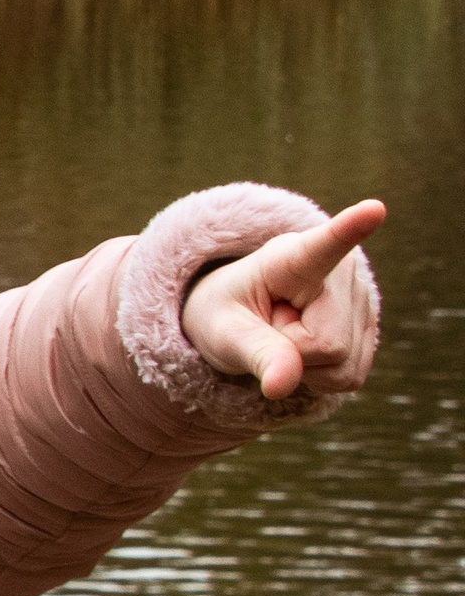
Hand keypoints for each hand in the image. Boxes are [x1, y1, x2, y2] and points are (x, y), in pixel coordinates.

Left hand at [181, 199, 384, 398]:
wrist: (239, 317)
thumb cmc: (224, 315)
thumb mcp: (223, 333)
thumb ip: (254, 354)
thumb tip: (282, 386)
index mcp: (292, 257)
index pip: (325, 246)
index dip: (350, 230)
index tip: (373, 209)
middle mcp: (341, 271)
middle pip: (328, 345)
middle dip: (289, 353)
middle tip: (268, 328)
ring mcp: (362, 299)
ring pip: (343, 367)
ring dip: (305, 367)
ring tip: (284, 334)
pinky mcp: (370, 328)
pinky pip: (350, 377)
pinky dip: (320, 377)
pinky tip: (304, 351)